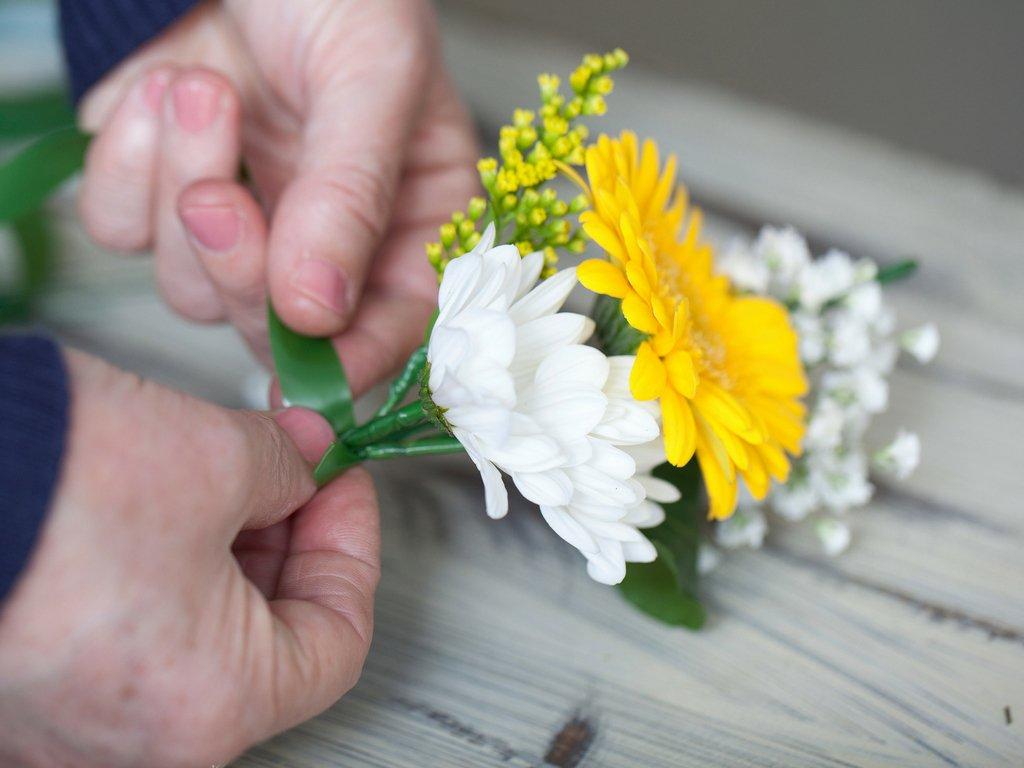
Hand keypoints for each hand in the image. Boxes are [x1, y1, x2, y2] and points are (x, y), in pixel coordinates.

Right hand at [0, 349, 380, 766]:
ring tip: (226, 468)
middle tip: (293, 467)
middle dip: (288, 538)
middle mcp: (136, 741)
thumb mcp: (213, 457)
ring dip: (227, 546)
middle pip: (265, 641)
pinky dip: (165, 564)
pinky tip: (163, 498)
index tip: (340, 485)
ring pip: (196, 634)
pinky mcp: (27, 680)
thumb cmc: (37, 487)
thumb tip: (308, 455)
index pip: (337, 641)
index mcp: (208, 709)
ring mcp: (70, 718)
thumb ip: (287, 465)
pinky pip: (129, 630)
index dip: (351, 548)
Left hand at [78, 0, 478, 391]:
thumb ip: (352, 194)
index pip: (394, 328)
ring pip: (190, 290)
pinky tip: (162, 93)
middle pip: (278, 330)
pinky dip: (126, 166)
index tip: (308, 374)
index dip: (353, 362)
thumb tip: (316, 310)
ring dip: (184, 186)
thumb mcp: (373, 74)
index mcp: (413, 221)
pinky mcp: (162, 195)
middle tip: (222, 194)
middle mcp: (331, 241)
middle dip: (241, 269)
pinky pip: (121, 230)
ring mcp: (247, 222)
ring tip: (203, 89)